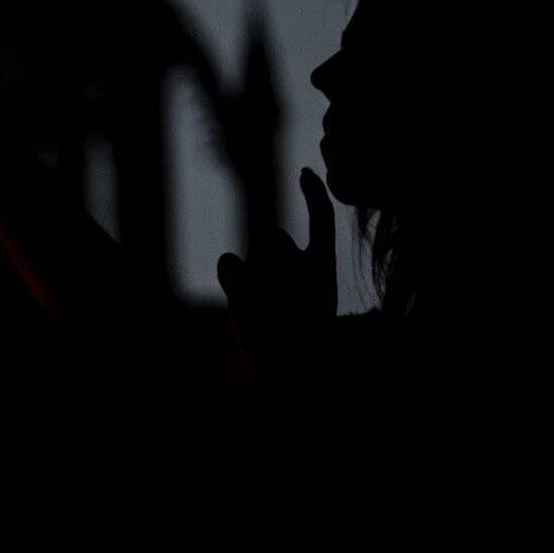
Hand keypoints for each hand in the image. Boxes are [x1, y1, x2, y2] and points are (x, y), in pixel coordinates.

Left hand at [217, 167, 337, 395]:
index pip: (322, 219)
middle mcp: (298, 262)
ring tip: (265, 314)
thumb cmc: (302, 345)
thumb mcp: (310, 304)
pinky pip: (229, 260)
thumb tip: (269, 239)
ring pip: (252, 257)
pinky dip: (232, 275)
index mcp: (324, 270)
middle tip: (277, 299)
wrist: (292, 380)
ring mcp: (269, 270)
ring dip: (254, 279)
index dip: (314, 194)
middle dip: (272, 259)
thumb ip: (296, 271)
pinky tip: (241, 300)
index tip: (306, 172)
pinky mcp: (242, 280)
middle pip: (274, 238)